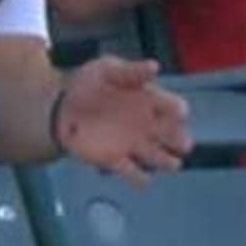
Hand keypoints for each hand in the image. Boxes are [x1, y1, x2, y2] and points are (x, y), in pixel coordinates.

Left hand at [56, 56, 192, 179]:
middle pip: (175, 136)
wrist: (62, 106)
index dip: (178, 110)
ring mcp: (134, 145)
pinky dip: (140, 179)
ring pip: (161, 159)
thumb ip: (131, 71)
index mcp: (150, 101)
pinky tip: (142, 178)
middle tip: (183, 143)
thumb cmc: (90, 84)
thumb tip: (155, 66)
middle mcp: (148, 125)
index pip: (174, 107)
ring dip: (168, 162)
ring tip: (171, 163)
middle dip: (181, 141)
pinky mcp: (116, 160)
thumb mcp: (107, 69)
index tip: (179, 112)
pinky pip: (134, 175)